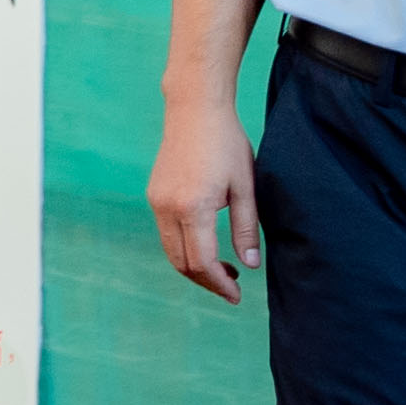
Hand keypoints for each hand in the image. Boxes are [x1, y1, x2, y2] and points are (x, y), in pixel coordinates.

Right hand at [151, 79, 258, 302]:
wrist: (195, 109)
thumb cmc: (227, 144)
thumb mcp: (245, 187)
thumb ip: (246, 228)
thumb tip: (251, 265)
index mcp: (193, 208)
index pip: (202, 262)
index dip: (219, 284)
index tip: (237, 295)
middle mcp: (167, 208)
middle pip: (181, 263)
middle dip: (206, 281)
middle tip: (232, 287)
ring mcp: (156, 201)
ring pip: (171, 251)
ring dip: (194, 267)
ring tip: (223, 268)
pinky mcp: (154, 195)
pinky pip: (166, 233)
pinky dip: (184, 248)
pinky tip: (206, 243)